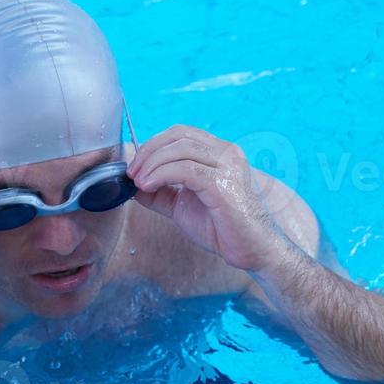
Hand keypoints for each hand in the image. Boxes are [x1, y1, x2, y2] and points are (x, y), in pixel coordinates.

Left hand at [128, 125, 281, 272]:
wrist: (251, 250)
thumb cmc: (222, 228)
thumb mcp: (182, 205)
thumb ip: (160, 193)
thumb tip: (134, 185)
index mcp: (219, 153)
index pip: (181, 134)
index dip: (153, 144)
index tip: (135, 166)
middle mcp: (226, 153)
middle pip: (179, 135)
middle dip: (149, 151)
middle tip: (132, 172)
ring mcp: (228, 166)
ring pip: (181, 149)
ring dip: (152, 163)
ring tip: (139, 182)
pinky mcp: (224, 184)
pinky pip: (186, 170)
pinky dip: (161, 175)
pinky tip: (149, 187)